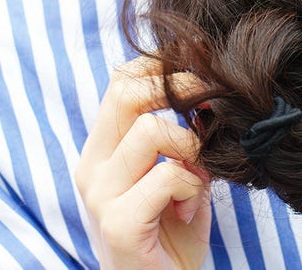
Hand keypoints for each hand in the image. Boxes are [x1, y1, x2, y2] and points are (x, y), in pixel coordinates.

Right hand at [75, 57, 210, 269]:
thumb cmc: (171, 236)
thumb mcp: (178, 177)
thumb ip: (183, 141)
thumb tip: (206, 98)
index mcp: (101, 151)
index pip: (120, 83)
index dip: (158, 65)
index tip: (195, 70)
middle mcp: (92, 167)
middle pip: (127, 93)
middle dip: (177, 89)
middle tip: (208, 105)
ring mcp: (100, 195)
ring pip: (150, 129)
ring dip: (189, 148)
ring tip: (195, 179)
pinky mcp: (118, 223)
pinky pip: (167, 176)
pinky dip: (192, 186)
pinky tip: (188, 209)